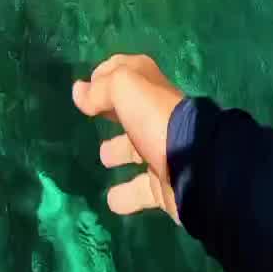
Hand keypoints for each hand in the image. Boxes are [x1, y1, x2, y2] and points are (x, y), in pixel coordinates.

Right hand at [72, 54, 185, 221]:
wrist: (193, 166)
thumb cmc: (155, 119)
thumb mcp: (124, 87)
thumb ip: (100, 88)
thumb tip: (79, 91)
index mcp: (151, 90)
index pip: (127, 72)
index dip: (107, 74)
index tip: (87, 87)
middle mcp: (157, 119)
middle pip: (131, 113)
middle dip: (112, 114)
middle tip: (93, 119)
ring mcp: (162, 153)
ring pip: (136, 151)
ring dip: (119, 152)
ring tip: (104, 158)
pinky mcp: (164, 186)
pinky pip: (140, 191)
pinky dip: (125, 196)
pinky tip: (113, 199)